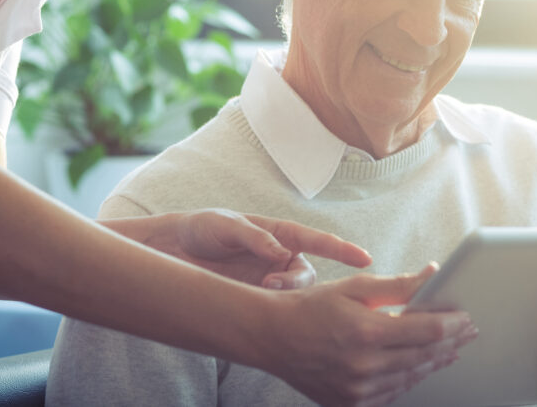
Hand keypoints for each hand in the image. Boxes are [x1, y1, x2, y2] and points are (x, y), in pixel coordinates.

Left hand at [147, 208, 371, 288]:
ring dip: (284, 296)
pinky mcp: (255, 299)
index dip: (342, 249)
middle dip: (297, 282)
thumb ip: (255, 238)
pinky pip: (275, 309)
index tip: (364, 259)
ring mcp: (269, 280)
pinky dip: (273, 310)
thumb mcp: (225, 225)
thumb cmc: (202, 229)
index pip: (316, 240)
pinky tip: (256, 307)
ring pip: (294, 295)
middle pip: (308, 275)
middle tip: (272, 283)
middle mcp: (280, 258)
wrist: (172, 251)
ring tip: (260, 290)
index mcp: (280, 234)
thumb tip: (282, 253)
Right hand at [260, 265, 477, 406]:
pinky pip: (392, 394)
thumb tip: (433, 274)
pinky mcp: (350, 403)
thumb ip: (396, 285)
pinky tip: (418, 367)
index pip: (428, 330)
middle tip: (467, 332)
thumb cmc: (311, 306)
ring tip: (449, 349)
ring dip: (433, 362)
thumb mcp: (353, 288)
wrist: (271, 336)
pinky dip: (409, 379)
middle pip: (425, 356)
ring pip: (411, 378)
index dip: (453, 324)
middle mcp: (364, 365)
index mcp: (366, 331)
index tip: (466, 317)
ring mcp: (357, 390)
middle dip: (451, 343)